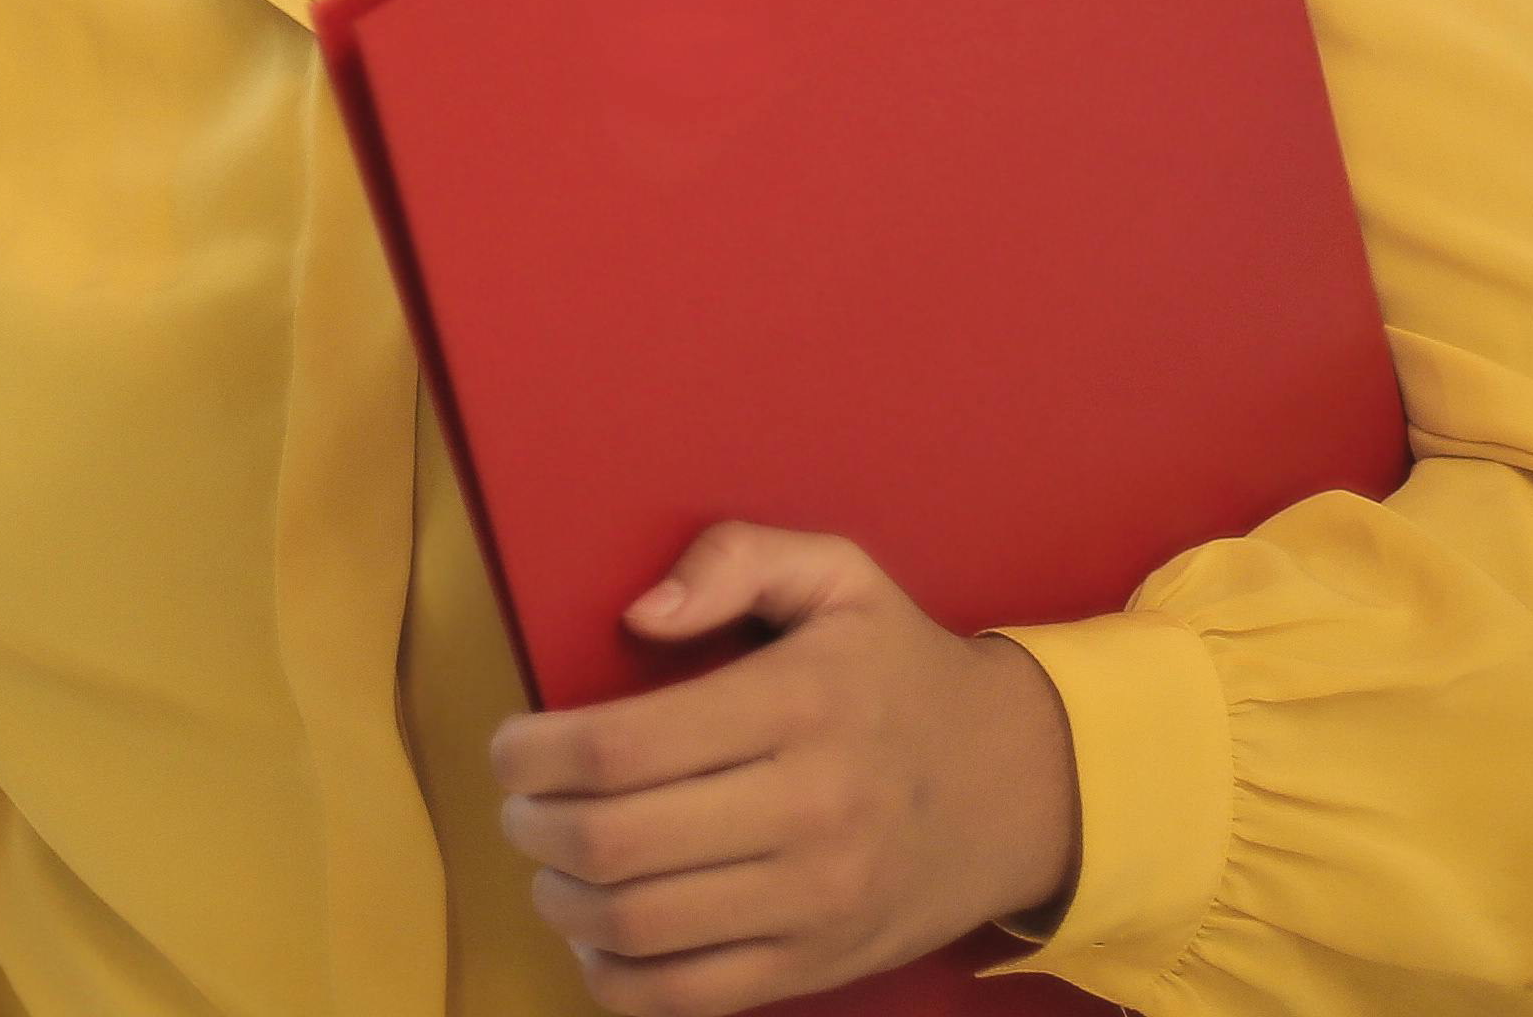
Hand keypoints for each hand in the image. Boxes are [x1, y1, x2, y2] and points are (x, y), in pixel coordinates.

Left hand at [487, 523, 1079, 1013]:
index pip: (622, 746)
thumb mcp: (837, 576)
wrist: (1020, 787)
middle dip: (531, 827)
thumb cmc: (900, 672)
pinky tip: (595, 933)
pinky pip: (686, 996)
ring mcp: (815, 901)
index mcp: (798, 703)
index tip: (512, 746)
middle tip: (518, 806)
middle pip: (614, 844)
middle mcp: (808, 809)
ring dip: (559, 900)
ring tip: (548, 864)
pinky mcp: (818, 965)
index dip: (533, 753)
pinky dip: (613, 976)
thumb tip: (640, 612)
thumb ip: (734, 560)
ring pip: (638, 927)